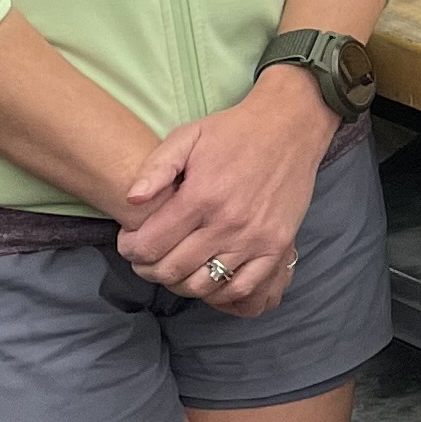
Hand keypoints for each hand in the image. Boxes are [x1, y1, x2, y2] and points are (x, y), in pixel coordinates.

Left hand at [116, 75, 337, 316]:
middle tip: (145, 258)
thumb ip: (157, 167)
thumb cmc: (234, 132)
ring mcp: (254, 239)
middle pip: (172, 270)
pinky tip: (207, 278)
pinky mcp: (276, 247)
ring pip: (203, 285)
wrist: (290, 129)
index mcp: (201, 196)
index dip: (130, 249)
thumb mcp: (188, 136)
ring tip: (174, 267)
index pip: (150, 244)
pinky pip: (241, 288)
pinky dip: (218, 292)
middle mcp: (227, 223)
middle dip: (148, 268)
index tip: (130, 241)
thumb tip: (131, 200)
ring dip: (180, 282)